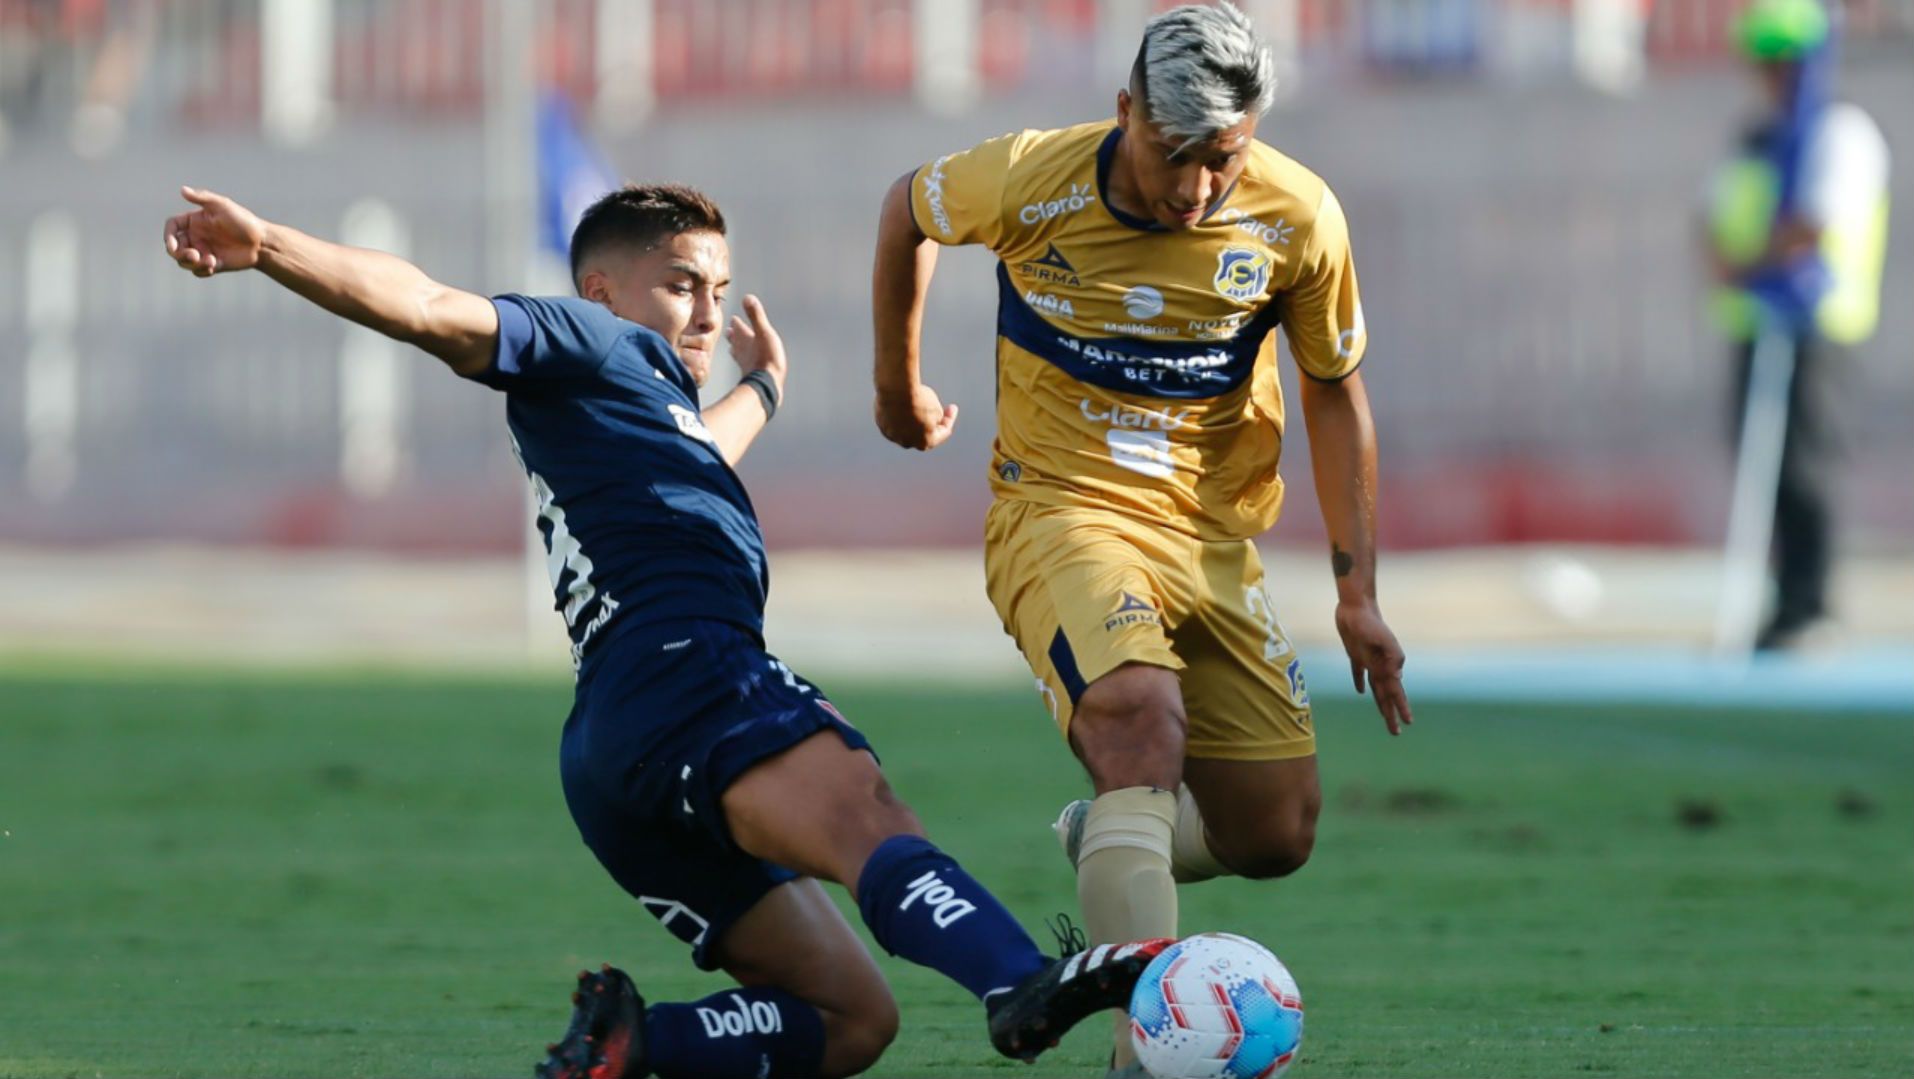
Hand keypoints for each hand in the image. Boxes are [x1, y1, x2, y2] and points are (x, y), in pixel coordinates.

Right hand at [163, 186, 266, 276]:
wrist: (262, 242)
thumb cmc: (243, 220)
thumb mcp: (222, 205)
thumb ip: (202, 198)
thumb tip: (182, 190)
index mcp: (194, 221)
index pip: (172, 228)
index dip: (167, 236)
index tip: (172, 245)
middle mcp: (196, 236)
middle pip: (174, 248)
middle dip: (179, 254)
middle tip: (194, 256)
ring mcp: (204, 251)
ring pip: (184, 262)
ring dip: (191, 264)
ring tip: (209, 261)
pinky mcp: (212, 264)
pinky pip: (198, 272)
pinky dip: (202, 271)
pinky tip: (214, 265)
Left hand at [726, 294, 785, 398]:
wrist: (766, 384)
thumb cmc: (766, 357)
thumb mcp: (763, 332)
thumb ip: (755, 315)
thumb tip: (747, 296)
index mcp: (745, 338)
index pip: (738, 327)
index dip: (736, 323)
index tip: (733, 319)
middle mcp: (743, 350)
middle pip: (736, 341)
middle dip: (734, 335)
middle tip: (730, 332)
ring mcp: (746, 363)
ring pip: (738, 353)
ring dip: (737, 348)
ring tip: (734, 347)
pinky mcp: (751, 374)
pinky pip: (745, 364)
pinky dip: (744, 361)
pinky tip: (747, 365)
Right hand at [873, 382, 958, 450]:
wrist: (896, 390)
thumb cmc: (918, 399)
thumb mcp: (935, 408)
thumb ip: (934, 417)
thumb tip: (927, 420)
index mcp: (925, 442)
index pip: (943, 432)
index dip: (949, 419)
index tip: (952, 407)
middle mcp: (907, 442)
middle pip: (921, 434)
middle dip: (929, 424)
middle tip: (935, 411)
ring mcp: (892, 434)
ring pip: (905, 428)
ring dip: (912, 419)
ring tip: (916, 404)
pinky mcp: (881, 424)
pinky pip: (893, 420)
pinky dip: (899, 413)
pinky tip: (901, 401)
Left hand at [1334, 599, 1412, 735]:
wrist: (1356, 606)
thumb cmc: (1370, 621)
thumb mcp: (1383, 639)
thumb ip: (1393, 656)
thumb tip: (1398, 677)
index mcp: (1388, 665)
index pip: (1395, 691)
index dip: (1401, 707)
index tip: (1408, 723)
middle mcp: (1380, 665)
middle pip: (1387, 695)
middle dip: (1391, 713)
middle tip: (1396, 732)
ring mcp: (1369, 660)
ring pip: (1376, 688)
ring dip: (1380, 703)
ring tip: (1385, 716)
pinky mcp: (1356, 654)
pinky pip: (1358, 673)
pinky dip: (1360, 682)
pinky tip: (1362, 691)